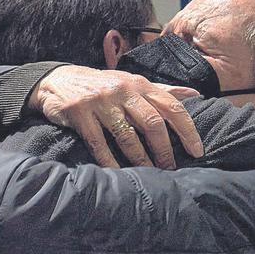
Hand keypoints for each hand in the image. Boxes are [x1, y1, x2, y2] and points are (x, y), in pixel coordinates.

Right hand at [28, 66, 203, 168]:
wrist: (57, 80)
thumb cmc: (101, 85)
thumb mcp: (131, 82)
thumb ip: (161, 91)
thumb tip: (194, 95)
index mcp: (139, 84)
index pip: (171, 106)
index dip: (187, 130)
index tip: (197, 151)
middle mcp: (123, 90)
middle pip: (152, 122)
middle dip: (164, 149)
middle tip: (169, 168)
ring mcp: (101, 101)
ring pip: (127, 135)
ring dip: (140, 158)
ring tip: (148, 173)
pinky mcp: (80, 113)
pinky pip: (99, 143)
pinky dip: (109, 161)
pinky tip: (118, 173)